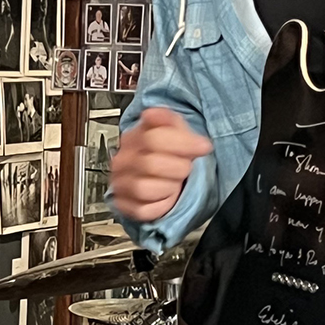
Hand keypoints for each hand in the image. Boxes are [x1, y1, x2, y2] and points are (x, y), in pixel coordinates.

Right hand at [110, 107, 212, 222]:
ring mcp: (121, 184)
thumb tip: (154, 114)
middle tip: (185, 168)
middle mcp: (123, 161)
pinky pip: (143, 210)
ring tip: (175, 183)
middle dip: (178, 168)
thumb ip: (167, 119)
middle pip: (151, 164)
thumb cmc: (169, 154)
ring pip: (144, 189)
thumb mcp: (174, 130)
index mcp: (133, 138)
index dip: (183, 143)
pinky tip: (167, 197)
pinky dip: (161, 206)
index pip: (154, 138)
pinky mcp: (125, 206)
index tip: (202, 146)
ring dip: (168, 187)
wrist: (162, 177)